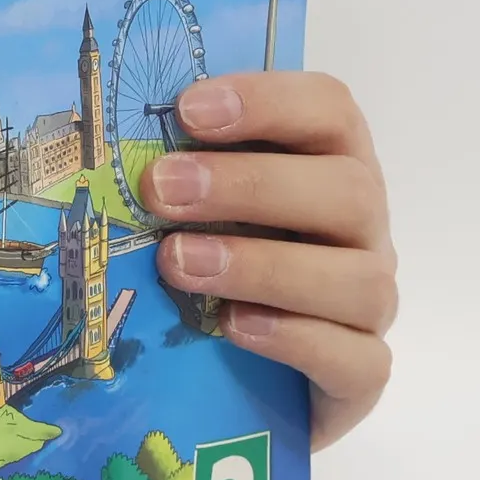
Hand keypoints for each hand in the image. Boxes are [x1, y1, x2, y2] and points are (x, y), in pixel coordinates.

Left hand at [140, 73, 394, 449]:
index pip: (331, 111)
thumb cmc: (225, 266)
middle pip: (348, 189)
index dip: (268, 101)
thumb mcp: (202, 210)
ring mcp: (370, 303)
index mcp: (332, 166)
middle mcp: (362, 229)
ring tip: (179, 262)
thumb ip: (180, 172)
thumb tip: (110, 142)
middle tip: (160, 189)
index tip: (188, 109)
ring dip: (263, 265)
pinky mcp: (362, 374)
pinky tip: (233, 325)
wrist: (254, 378)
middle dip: (248, 184)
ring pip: (359, 279)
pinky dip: (295, 339)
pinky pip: (357, 359)